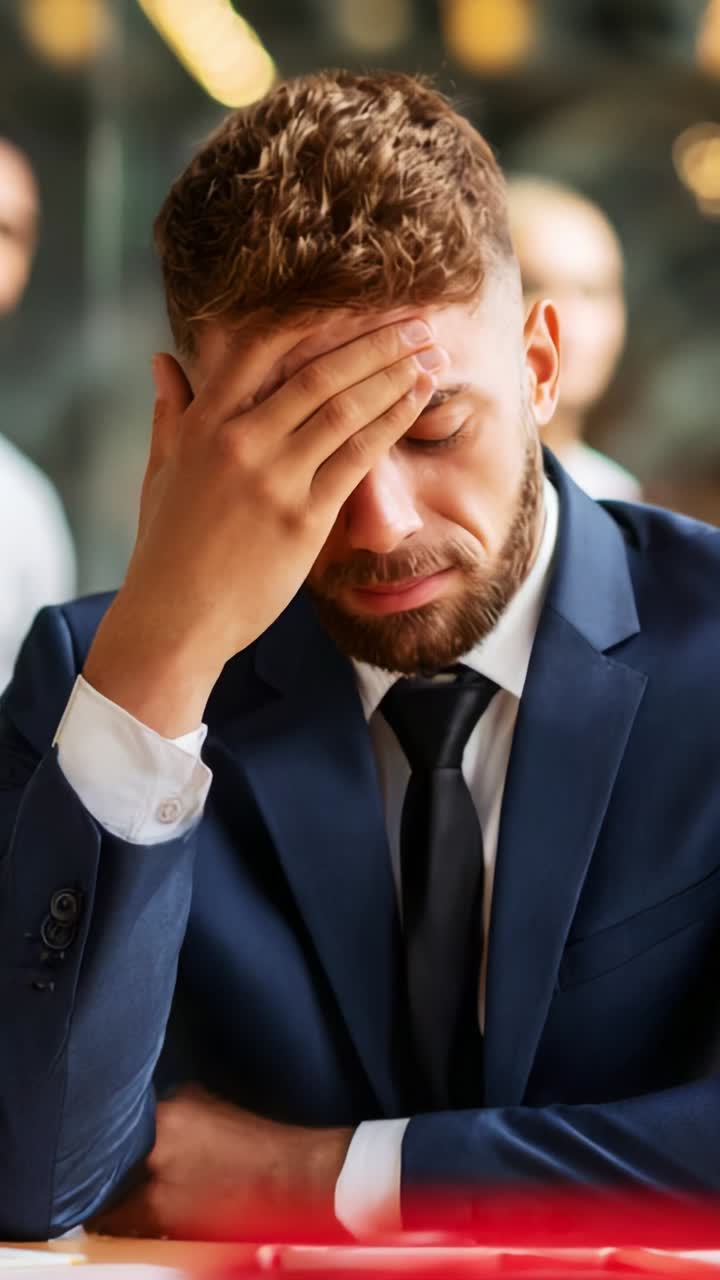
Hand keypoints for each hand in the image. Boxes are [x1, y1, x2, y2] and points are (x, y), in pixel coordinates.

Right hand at [83, 318, 441, 734]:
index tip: (358, 302)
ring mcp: (274, 479)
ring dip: (396, 375)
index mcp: (204, 422)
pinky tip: (418, 400)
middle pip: (320, 372)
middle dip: (376, 342)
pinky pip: (358, 458)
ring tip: (432, 354)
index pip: (263, 346)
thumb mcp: (160, 471)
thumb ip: (170, 412)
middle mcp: (240, 441)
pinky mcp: (303, 519)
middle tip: (417, 322)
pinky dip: (392, 422)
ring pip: (346, 409)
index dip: (316, 317)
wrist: (174, 619)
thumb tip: (162, 360)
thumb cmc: (166, 548)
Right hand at [90, 1087, 352, 1239]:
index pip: (104, 1146)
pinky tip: (193, 1198)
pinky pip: (186, 1148)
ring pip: (160, 1148)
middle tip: (133, 1212)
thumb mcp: (162, 1213)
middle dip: (128, 1180)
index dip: (96, 1181)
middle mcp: (179, 1099)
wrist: (305, 1181)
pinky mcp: (226, 1123)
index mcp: (158, 1113)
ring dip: (157, 1178)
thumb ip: (118, 1212)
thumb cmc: (239, 1192)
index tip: (96, 1208)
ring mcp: (206, 1108)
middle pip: (133, 1145)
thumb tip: (94, 1217)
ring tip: (166, 1208)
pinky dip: (181, 1173)